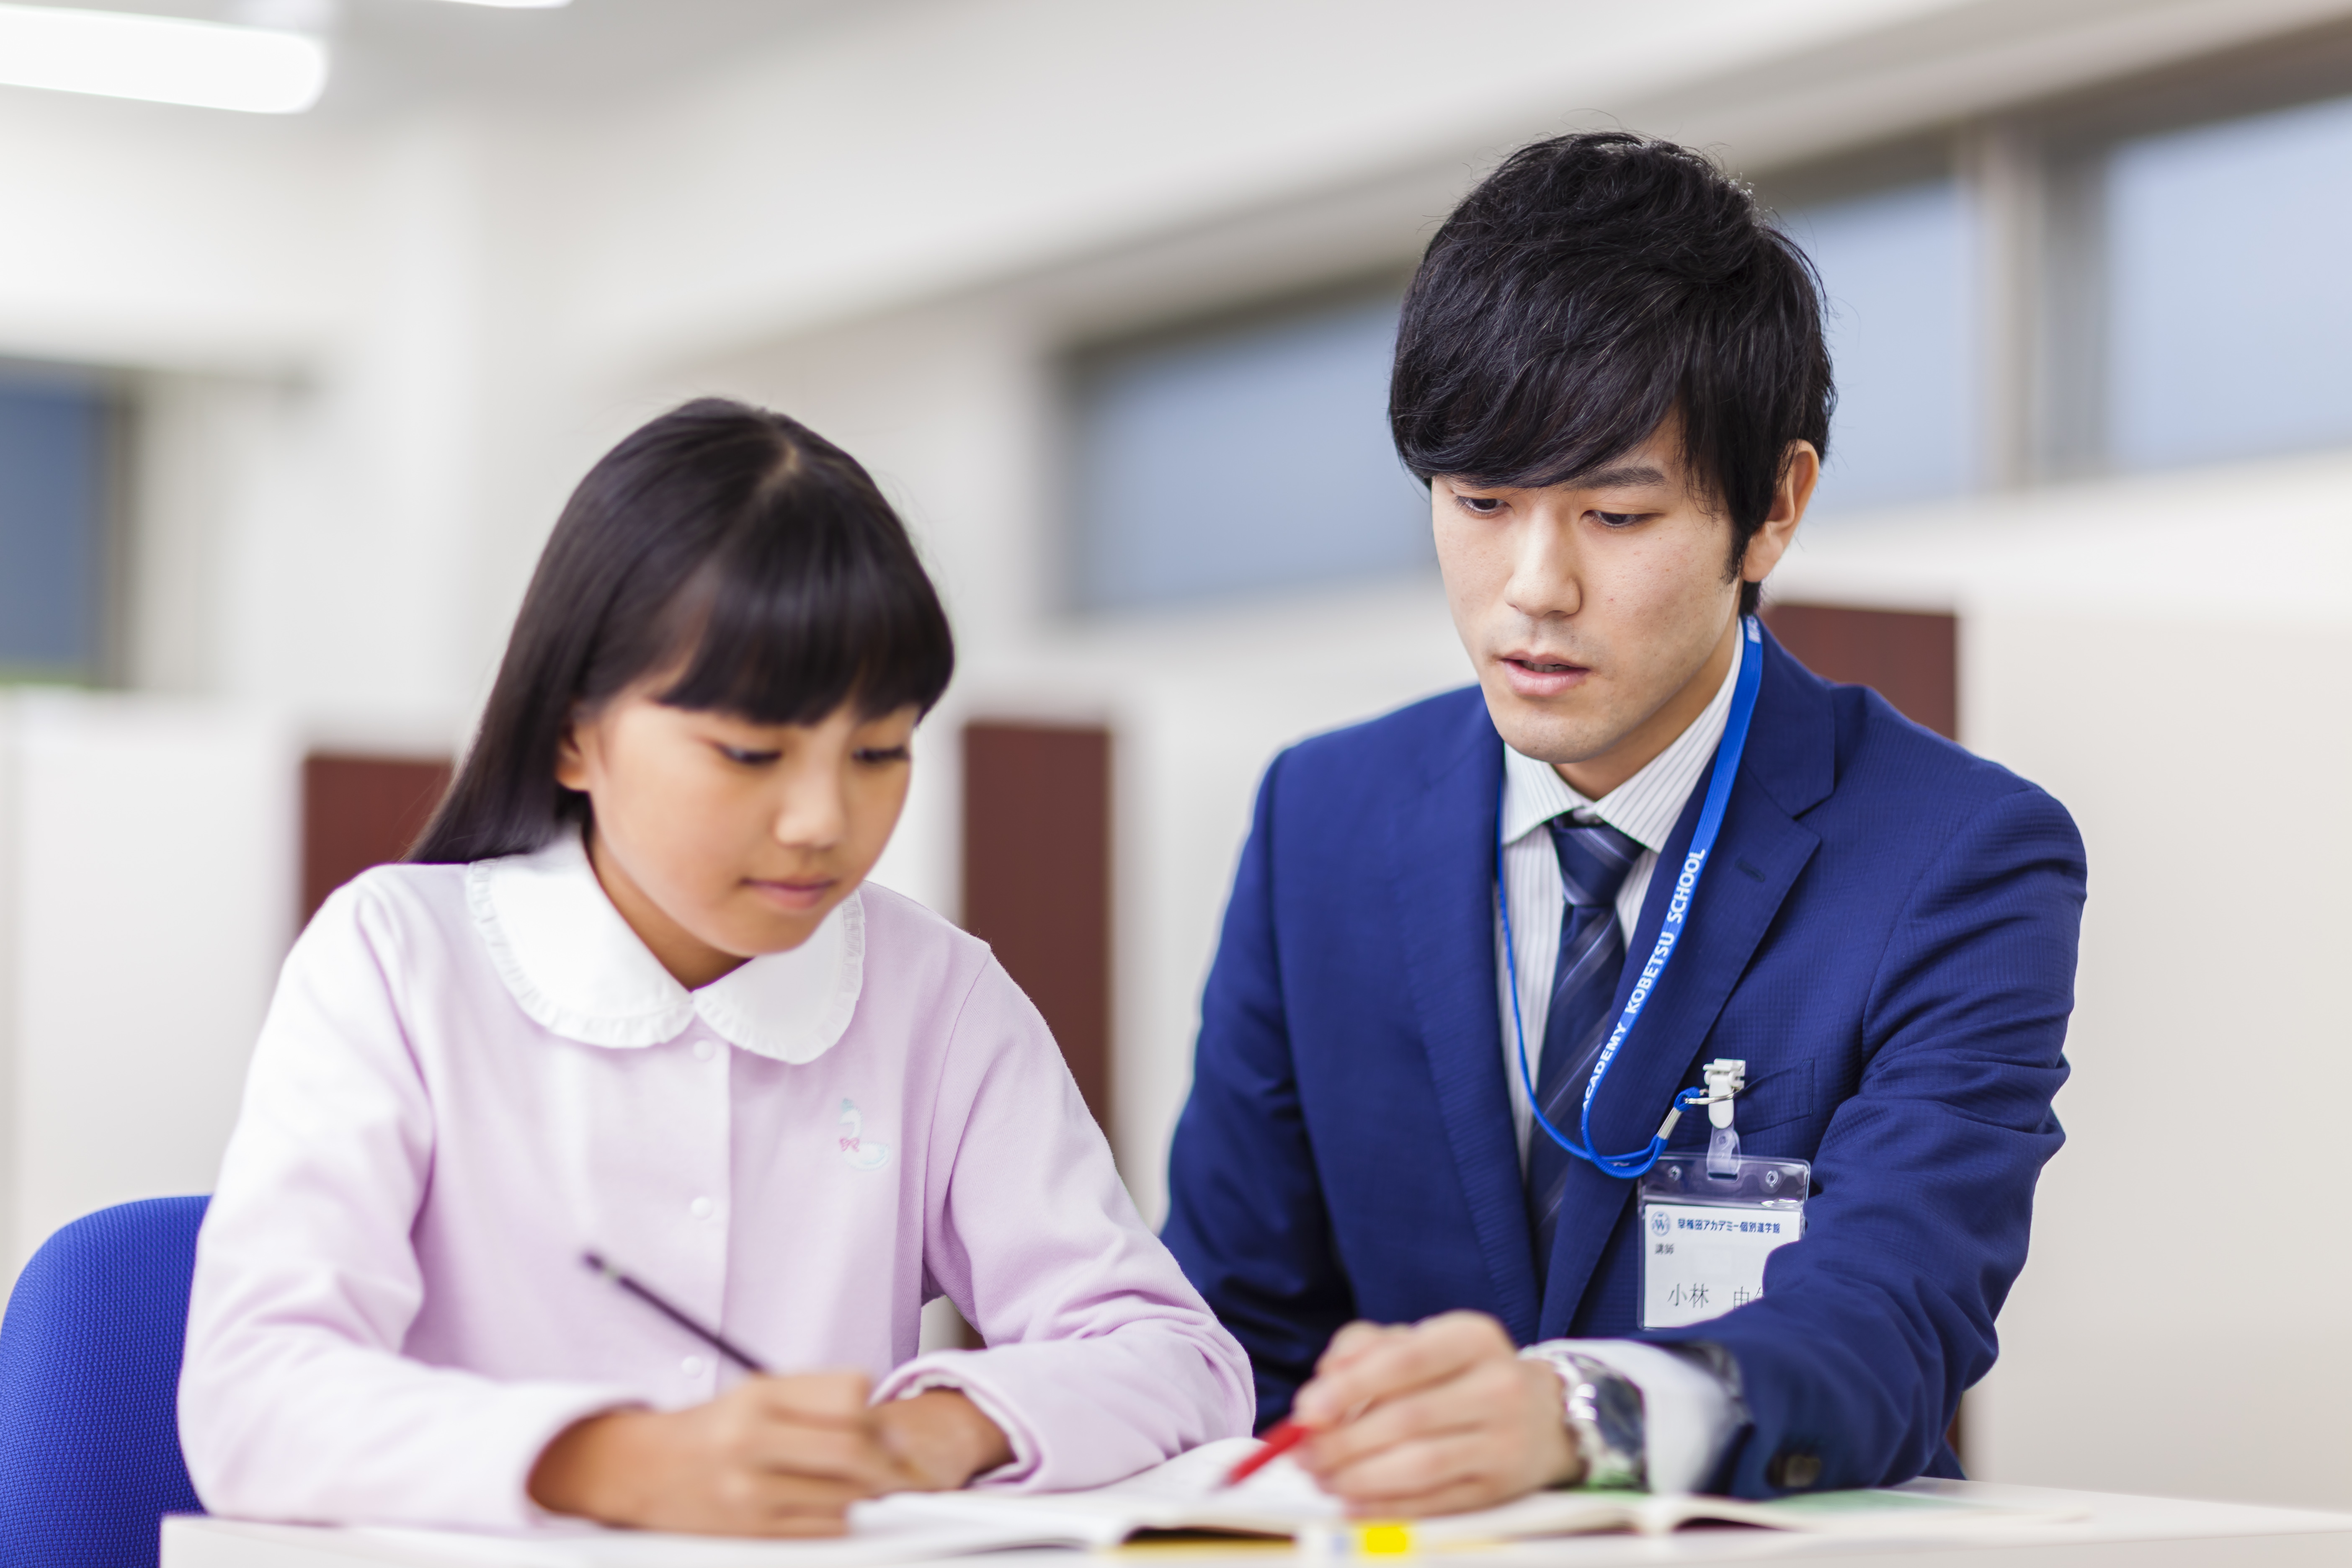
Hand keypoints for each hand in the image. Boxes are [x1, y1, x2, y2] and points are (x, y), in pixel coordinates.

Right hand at [528, 1373, 1002, 1535]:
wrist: (643, 1470)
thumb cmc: (713, 1429)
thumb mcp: (761, 1394)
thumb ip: (822, 1402)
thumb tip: (887, 1428)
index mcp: (761, 1394)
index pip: (850, 1393)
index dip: (879, 1413)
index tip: (889, 1427)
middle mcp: (752, 1438)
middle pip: (852, 1447)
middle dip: (888, 1461)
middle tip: (900, 1466)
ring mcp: (749, 1488)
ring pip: (843, 1493)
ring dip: (864, 1492)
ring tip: (857, 1484)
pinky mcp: (750, 1528)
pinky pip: (822, 1528)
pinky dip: (838, 1518)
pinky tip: (826, 1505)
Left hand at [1287, 1312, 1581, 1516]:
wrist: (1545, 1415)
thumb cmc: (1463, 1373)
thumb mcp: (1423, 1341)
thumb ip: (1366, 1348)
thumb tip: (1321, 1382)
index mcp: (1473, 1337)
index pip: (1405, 1362)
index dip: (1350, 1387)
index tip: (1307, 1410)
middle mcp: (1498, 1386)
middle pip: (1408, 1418)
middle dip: (1344, 1441)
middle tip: (1304, 1453)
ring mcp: (1505, 1441)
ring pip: (1420, 1464)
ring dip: (1359, 1477)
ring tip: (1323, 1477)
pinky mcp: (1500, 1487)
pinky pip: (1434, 1502)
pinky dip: (1385, 1506)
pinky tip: (1352, 1501)